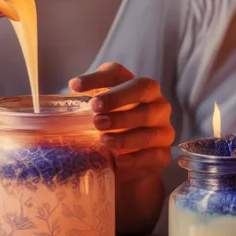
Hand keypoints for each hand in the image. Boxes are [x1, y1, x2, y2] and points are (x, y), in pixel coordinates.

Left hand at [69, 62, 173, 177]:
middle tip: (95, 115)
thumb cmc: (111, 128)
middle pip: (142, 91)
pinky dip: (135, 158)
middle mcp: (156, 103)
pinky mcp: (163, 154)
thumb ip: (86, 99)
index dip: (97, 78)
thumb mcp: (98, 113)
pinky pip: (153, 154)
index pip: (118, 73)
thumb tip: (73, 86)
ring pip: (149, 127)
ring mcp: (163, 128)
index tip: (76, 87)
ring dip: (125, 135)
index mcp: (136, 86)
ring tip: (103, 140)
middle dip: (118, 102)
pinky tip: (119, 161)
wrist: (124, 163)